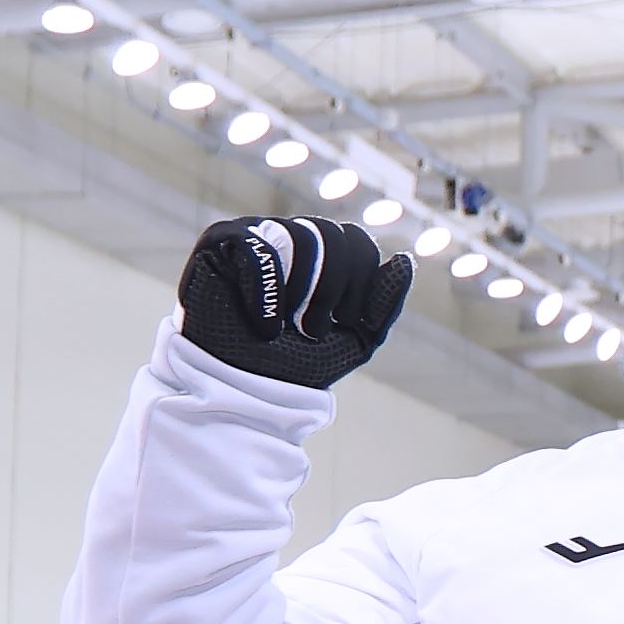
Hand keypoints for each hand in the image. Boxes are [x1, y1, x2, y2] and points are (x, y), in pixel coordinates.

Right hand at [176, 216, 412, 389]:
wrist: (246, 389)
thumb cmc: (297, 363)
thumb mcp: (356, 338)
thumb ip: (382, 303)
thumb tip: (404, 259)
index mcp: (323, 254)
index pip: (356, 240)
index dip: (360, 283)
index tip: (345, 323)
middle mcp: (290, 236)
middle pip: (331, 234)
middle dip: (332, 288)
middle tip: (314, 330)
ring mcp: (255, 234)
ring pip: (299, 237)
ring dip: (303, 292)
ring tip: (288, 328)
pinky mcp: (219, 243)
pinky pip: (255, 247)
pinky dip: (268, 291)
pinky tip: (267, 327)